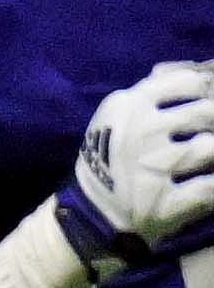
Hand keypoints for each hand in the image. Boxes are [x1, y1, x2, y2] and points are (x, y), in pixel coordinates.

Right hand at [70, 61, 213, 257]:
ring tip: (201, 161)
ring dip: (209, 154)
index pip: (188, 82)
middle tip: (201, 137)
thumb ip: (147, 94)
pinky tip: (206, 186)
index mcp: (129, 106)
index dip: (203, 92)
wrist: (86, 218)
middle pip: (205, 112)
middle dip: (210, 124)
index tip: (200, 104)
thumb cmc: (105, 162)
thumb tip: (181, 68)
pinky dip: (211, 187)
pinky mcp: (163, 202)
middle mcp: (142, 132)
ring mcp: (154, 167)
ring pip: (209, 148)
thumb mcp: (115, 119)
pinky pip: (208, 188)